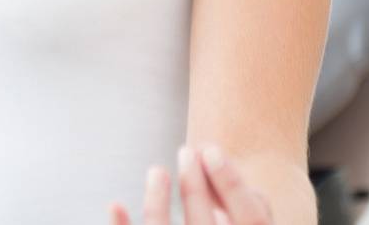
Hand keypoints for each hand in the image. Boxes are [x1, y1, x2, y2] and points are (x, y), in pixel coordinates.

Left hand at [110, 145, 271, 223]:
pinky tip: (116, 205)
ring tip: (156, 171)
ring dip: (157, 201)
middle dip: (194, 184)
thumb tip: (240, 189)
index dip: (232, 184)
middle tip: (186, 151)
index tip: (210, 150)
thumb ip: (251, 220)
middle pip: (205, 224)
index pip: (253, 220)